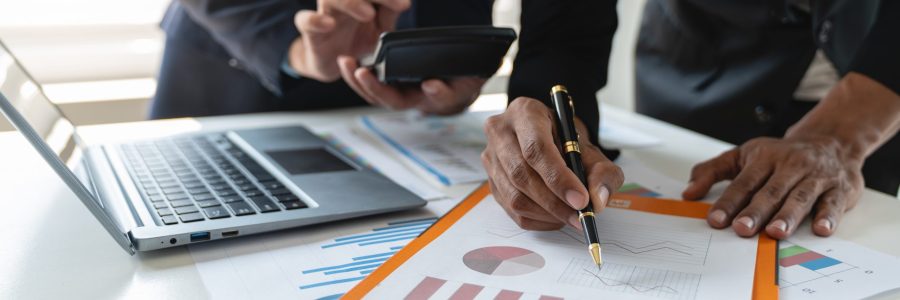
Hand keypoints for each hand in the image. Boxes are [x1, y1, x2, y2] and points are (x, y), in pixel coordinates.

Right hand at [289, 0, 409, 81]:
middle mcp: (342, 2)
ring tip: (369, 14)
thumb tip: (404, 2)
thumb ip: (389, 15)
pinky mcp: (311, 33)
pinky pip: (304, 21)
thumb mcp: (380, 31)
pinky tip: (329, 25)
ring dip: (350, 3)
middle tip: (399, 4)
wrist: (335, 64)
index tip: (406, 5)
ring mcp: (325, 14)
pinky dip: (315, 20)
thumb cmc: (358, 41)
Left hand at [338, 56, 484, 114]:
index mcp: (431, 101)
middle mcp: (411, 100)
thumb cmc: (461, 84)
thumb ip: (453, 87)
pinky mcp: (389, 83)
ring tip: (346, 62)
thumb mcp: (466, 84)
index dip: (426, 93)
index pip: (432, 100)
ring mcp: (398, 93)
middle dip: (373, 87)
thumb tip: (430, 85)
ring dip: (357, 80)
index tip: (426, 83)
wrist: (456, 85)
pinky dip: (356, 73)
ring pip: (374, 93)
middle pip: (389, 100)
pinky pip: (369, 82)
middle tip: (361, 72)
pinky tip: (346, 61)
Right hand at [481, 97, 623, 229]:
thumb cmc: (567, 141)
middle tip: (580, 215)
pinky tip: (556, 216)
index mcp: (525, 112)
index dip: (559, 178)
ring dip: (547, 214)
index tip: (581, 199)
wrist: (548, 139)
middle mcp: (500, 132)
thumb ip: (602, 171)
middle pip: (522, 175)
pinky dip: (538, 220)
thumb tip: (597, 199)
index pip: (536, 148)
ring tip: (572, 216)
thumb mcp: (592, 148)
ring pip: (515, 197)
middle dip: (555, 202)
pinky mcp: (491, 182)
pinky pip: (512, 210)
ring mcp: (491, 158)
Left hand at [683, 136, 863, 238]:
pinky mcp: (839, 189)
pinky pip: (833, 203)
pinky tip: (820, 229)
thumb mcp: (743, 155)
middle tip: (742, 229)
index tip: (715, 220)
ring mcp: (815, 177)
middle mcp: (790, 166)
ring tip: (775, 232)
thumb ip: (713, 171)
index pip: (743, 182)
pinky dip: (828, 216)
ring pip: (800, 197)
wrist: (831, 140)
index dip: (729, 201)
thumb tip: (688, 192)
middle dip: (755, 211)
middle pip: (770, 191)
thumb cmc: (780, 154)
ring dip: (788, 215)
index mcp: (764, 158)